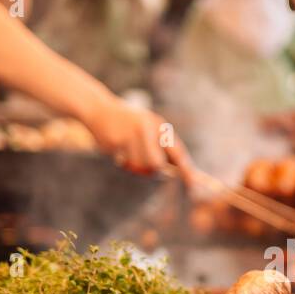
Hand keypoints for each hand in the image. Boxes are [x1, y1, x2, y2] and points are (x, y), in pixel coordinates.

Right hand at [82, 96, 197, 186]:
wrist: (101, 109)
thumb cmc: (131, 123)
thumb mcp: (151, 127)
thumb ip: (165, 146)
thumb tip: (183, 171)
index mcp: (159, 125)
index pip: (176, 151)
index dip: (186, 169)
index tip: (194, 184)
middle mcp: (147, 128)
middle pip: (156, 164)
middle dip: (152, 170)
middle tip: (146, 167)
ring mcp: (130, 135)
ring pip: (138, 166)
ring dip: (134, 165)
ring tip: (127, 152)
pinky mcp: (115, 141)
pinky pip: (123, 161)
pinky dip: (121, 159)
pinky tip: (116, 146)